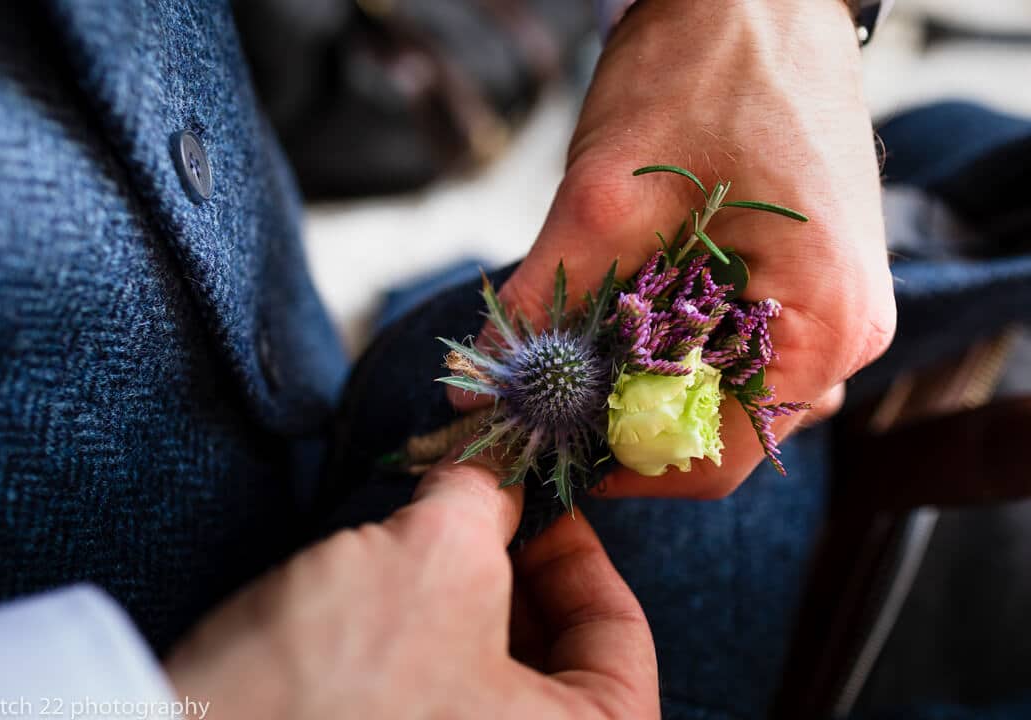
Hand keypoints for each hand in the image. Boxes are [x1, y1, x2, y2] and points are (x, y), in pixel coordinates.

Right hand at [164, 451, 657, 718]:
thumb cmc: (338, 687)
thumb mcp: (436, 557)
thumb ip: (485, 498)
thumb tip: (494, 475)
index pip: (622, 637)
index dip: (580, 551)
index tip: (535, 504)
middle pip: (555, 654)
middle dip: (508, 568)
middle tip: (469, 508)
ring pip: (485, 672)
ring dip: (456, 598)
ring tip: (411, 545)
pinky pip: (430, 696)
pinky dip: (416, 638)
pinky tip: (372, 595)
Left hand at [453, 0, 894, 498]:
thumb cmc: (702, 70)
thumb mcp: (604, 195)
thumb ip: (540, 302)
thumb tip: (475, 393)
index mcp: (822, 319)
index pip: (712, 455)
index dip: (617, 463)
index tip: (545, 446)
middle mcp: (846, 330)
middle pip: (719, 429)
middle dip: (625, 419)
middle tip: (547, 398)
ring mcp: (835, 307)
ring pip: (725, 392)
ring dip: (645, 383)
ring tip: (579, 350)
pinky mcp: (811, 283)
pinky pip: (738, 349)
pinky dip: (674, 348)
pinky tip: (626, 315)